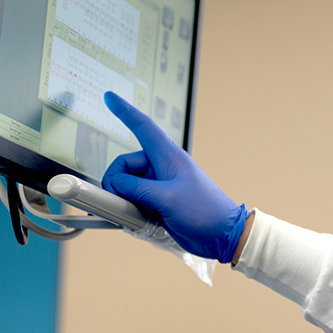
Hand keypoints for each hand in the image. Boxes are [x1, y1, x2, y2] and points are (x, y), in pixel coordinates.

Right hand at [102, 92, 247, 262]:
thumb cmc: (204, 211)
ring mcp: (159, 184)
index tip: (110, 97)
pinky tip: (137, 219)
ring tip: (137, 214)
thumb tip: (114, 185)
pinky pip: (134, 199)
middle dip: (117, 183)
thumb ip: (135, 189)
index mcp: (168, 156)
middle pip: (124, 165)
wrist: (222, 235)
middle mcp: (162, 167)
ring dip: (124, 199)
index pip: (143, 126)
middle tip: (122, 201)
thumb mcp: (166, 198)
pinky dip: (130, 208)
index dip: (125, 111)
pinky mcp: (158, 201)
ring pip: (126, 185)